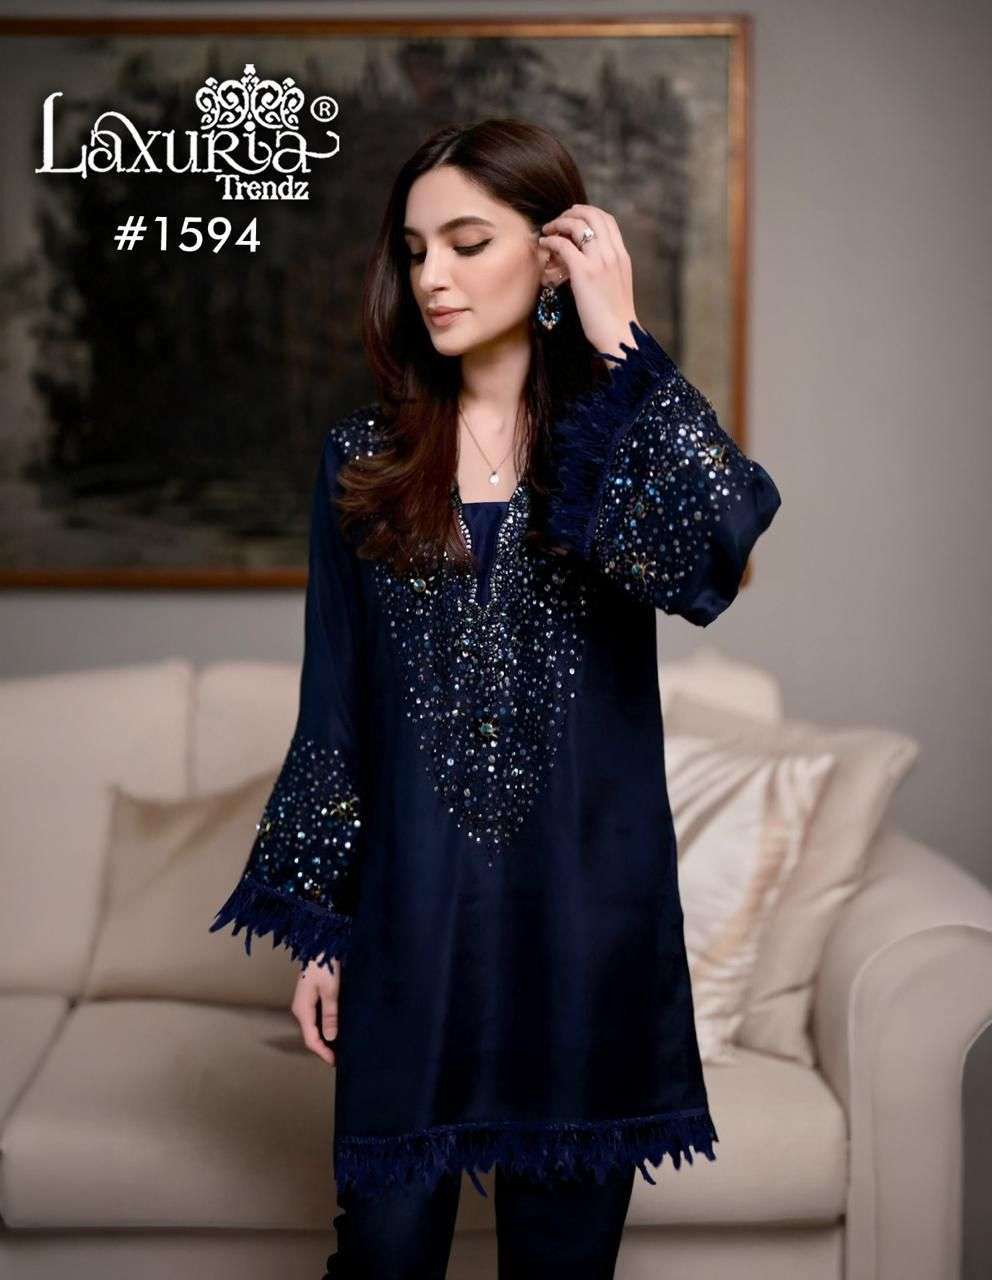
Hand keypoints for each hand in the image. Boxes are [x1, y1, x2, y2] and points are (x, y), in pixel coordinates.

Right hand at [291, 954, 340, 1065]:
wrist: (319, 944)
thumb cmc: (324, 965)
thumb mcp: (330, 991)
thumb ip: (330, 1015)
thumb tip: (330, 1037)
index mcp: (302, 1010)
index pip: (311, 1039)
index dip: (323, 1053)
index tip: (336, 1062)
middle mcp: (300, 1009)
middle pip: (311, 1035)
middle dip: (324, 1048)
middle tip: (341, 1057)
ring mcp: (304, 1003)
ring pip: (313, 1027)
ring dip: (325, 1038)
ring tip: (340, 1046)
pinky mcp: (310, 997)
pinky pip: (316, 1018)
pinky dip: (325, 1027)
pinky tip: (336, 1029)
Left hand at [537, 203, 639, 359]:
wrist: (618, 334)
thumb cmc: (614, 317)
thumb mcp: (616, 285)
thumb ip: (606, 268)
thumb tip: (588, 261)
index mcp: (622, 255)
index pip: (607, 220)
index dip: (589, 213)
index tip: (574, 218)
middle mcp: (612, 253)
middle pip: (593, 215)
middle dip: (572, 212)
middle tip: (558, 220)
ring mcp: (599, 261)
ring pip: (578, 225)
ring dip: (559, 222)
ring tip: (548, 230)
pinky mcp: (584, 272)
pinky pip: (564, 245)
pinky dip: (551, 240)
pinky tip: (544, 244)